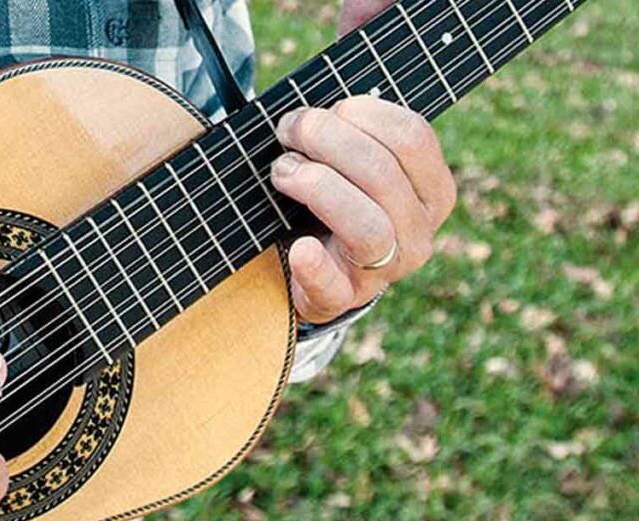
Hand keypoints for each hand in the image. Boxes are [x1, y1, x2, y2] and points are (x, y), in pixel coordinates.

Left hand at [267, 2, 456, 323]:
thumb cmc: (335, 183)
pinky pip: (337, 284)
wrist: (311, 259)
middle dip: (327, 142)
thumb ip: (362, 61)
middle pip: (384, 174)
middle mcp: (420, 230)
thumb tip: (366, 1)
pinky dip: (314, 263)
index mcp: (432, 186)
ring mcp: (386, 269)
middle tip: (289, 131)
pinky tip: (297, 245)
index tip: (324, 108)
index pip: (414, 138)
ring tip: (282, 171)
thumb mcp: (351, 127)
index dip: (363, 115)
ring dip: (316, 187)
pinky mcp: (343, 297)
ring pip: (368, 225)